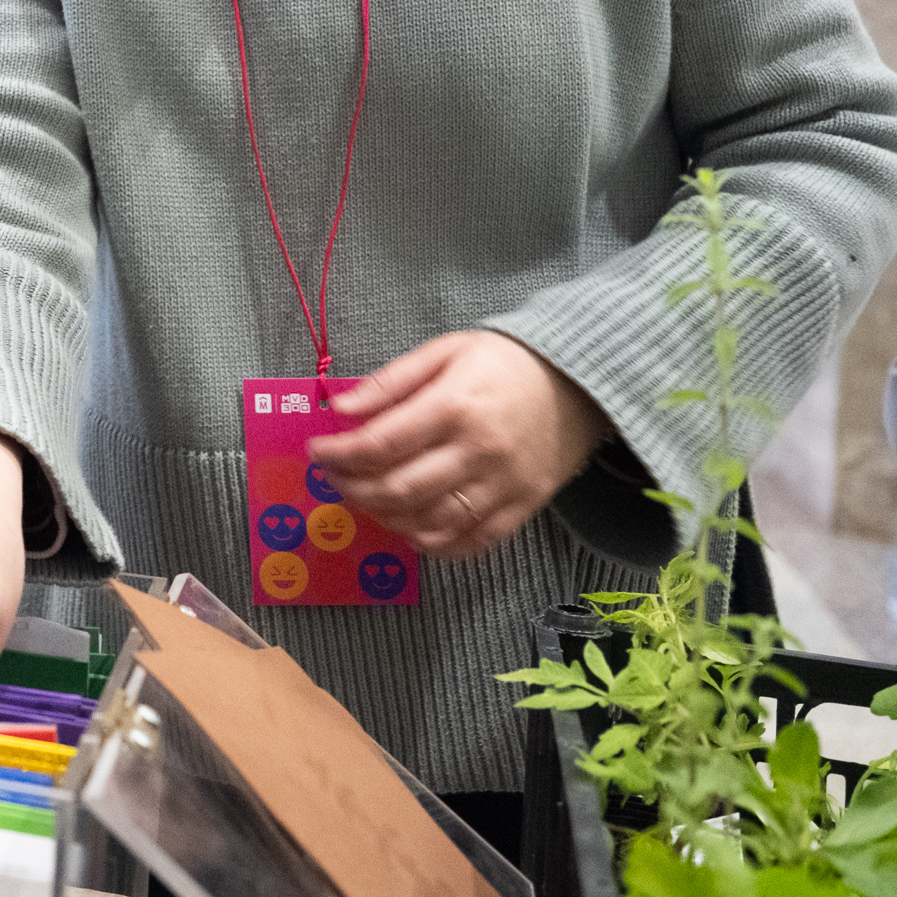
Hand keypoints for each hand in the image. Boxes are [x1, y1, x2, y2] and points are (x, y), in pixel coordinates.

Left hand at [308, 329, 609, 558]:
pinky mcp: (522, 507)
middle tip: (335, 479)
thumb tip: (341, 408)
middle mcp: (477, 451)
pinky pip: (473, 541)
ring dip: (387, 518)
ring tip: (367, 500)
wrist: (578, 383)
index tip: (318, 451)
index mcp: (453, 406)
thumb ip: (391, 382)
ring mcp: (502, 484)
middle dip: (354, 489)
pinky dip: (435, 544)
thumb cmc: (504, 362)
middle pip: (399, 489)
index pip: (381, 443)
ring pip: (430, 521)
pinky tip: (411, 531)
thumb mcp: (444, 351)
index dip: (340, 454)